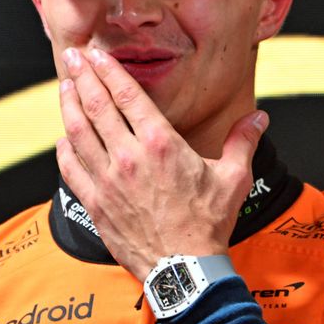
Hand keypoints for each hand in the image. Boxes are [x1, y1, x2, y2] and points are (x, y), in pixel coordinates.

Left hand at [54, 47, 267, 281]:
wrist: (184, 269)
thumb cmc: (208, 224)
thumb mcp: (233, 177)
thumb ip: (243, 141)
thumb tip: (260, 117)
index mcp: (161, 144)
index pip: (127, 95)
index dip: (109, 71)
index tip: (97, 54)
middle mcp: (128, 157)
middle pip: (97, 106)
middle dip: (82, 76)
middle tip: (72, 56)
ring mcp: (107, 180)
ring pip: (79, 132)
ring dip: (69, 105)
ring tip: (65, 86)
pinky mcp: (95, 204)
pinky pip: (72, 169)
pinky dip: (65, 149)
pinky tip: (63, 138)